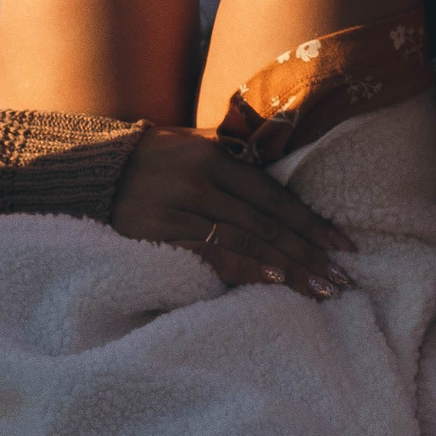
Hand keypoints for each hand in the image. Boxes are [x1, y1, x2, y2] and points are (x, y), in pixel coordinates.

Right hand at [110, 125, 351, 298]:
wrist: (93, 173)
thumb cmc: (153, 161)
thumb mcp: (195, 146)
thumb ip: (235, 159)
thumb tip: (282, 174)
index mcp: (215, 159)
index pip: (275, 197)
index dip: (311, 223)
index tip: (342, 246)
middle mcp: (201, 183)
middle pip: (267, 224)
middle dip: (308, 253)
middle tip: (341, 278)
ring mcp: (178, 210)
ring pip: (245, 242)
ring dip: (287, 268)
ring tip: (319, 289)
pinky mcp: (159, 236)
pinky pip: (210, 256)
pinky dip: (244, 268)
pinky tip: (272, 281)